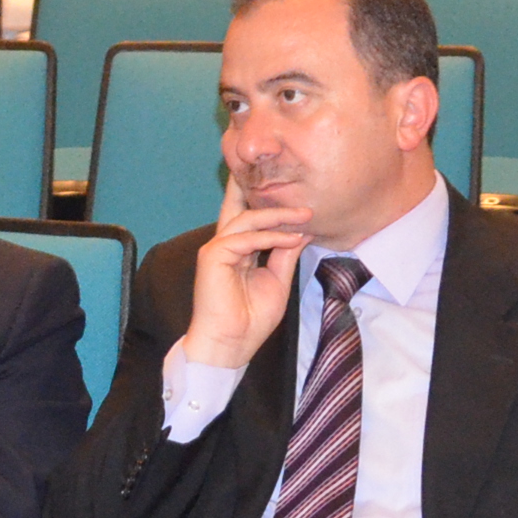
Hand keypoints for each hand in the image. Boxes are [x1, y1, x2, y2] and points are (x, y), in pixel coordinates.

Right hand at [185, 179, 316, 369]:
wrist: (231, 344)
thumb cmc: (251, 320)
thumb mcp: (277, 281)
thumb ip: (285, 254)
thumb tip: (302, 230)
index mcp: (237, 251)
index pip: (249, 218)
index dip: (266, 203)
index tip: (296, 199)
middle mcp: (224, 246)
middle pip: (238, 207)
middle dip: (258, 189)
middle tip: (285, 174)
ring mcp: (216, 249)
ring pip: (246, 219)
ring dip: (278, 216)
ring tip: (305, 215)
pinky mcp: (212, 256)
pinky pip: (245, 238)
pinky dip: (270, 237)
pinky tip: (291, 238)